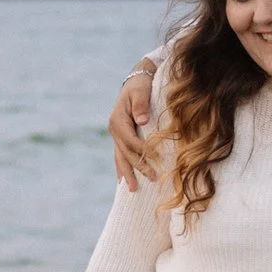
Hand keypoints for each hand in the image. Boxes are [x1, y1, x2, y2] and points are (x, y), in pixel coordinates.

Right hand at [110, 68, 156, 190]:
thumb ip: (141, 105)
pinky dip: (122, 168)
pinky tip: (124, 180)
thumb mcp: (141, 90)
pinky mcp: (120, 137)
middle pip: (125, 153)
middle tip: (152, 178)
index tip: (157, 158)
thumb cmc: (140, 85)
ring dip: (127, 174)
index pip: (130, 140)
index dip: (143, 150)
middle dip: (138, 167)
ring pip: (121, 158)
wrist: (135, 81)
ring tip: (132, 189)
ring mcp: (116, 135)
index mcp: (117, 120)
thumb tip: (142, 120)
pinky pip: (120, 156)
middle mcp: (114, 129)